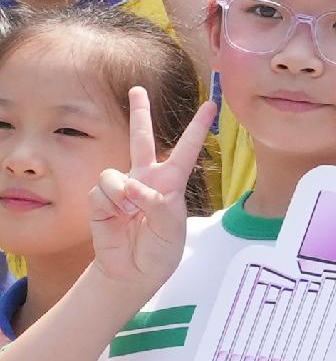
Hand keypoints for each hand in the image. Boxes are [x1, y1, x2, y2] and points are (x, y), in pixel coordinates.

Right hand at [91, 89, 215, 303]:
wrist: (132, 272)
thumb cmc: (159, 251)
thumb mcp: (173, 230)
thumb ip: (159, 205)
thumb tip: (133, 186)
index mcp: (171, 183)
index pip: (186, 150)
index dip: (198, 127)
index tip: (212, 103)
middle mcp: (146, 179)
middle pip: (142, 139)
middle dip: (139, 113)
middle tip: (137, 89)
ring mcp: (121, 188)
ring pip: (115, 174)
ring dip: (122, 196)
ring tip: (129, 215)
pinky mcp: (100, 200)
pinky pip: (102, 192)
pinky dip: (110, 206)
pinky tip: (116, 219)